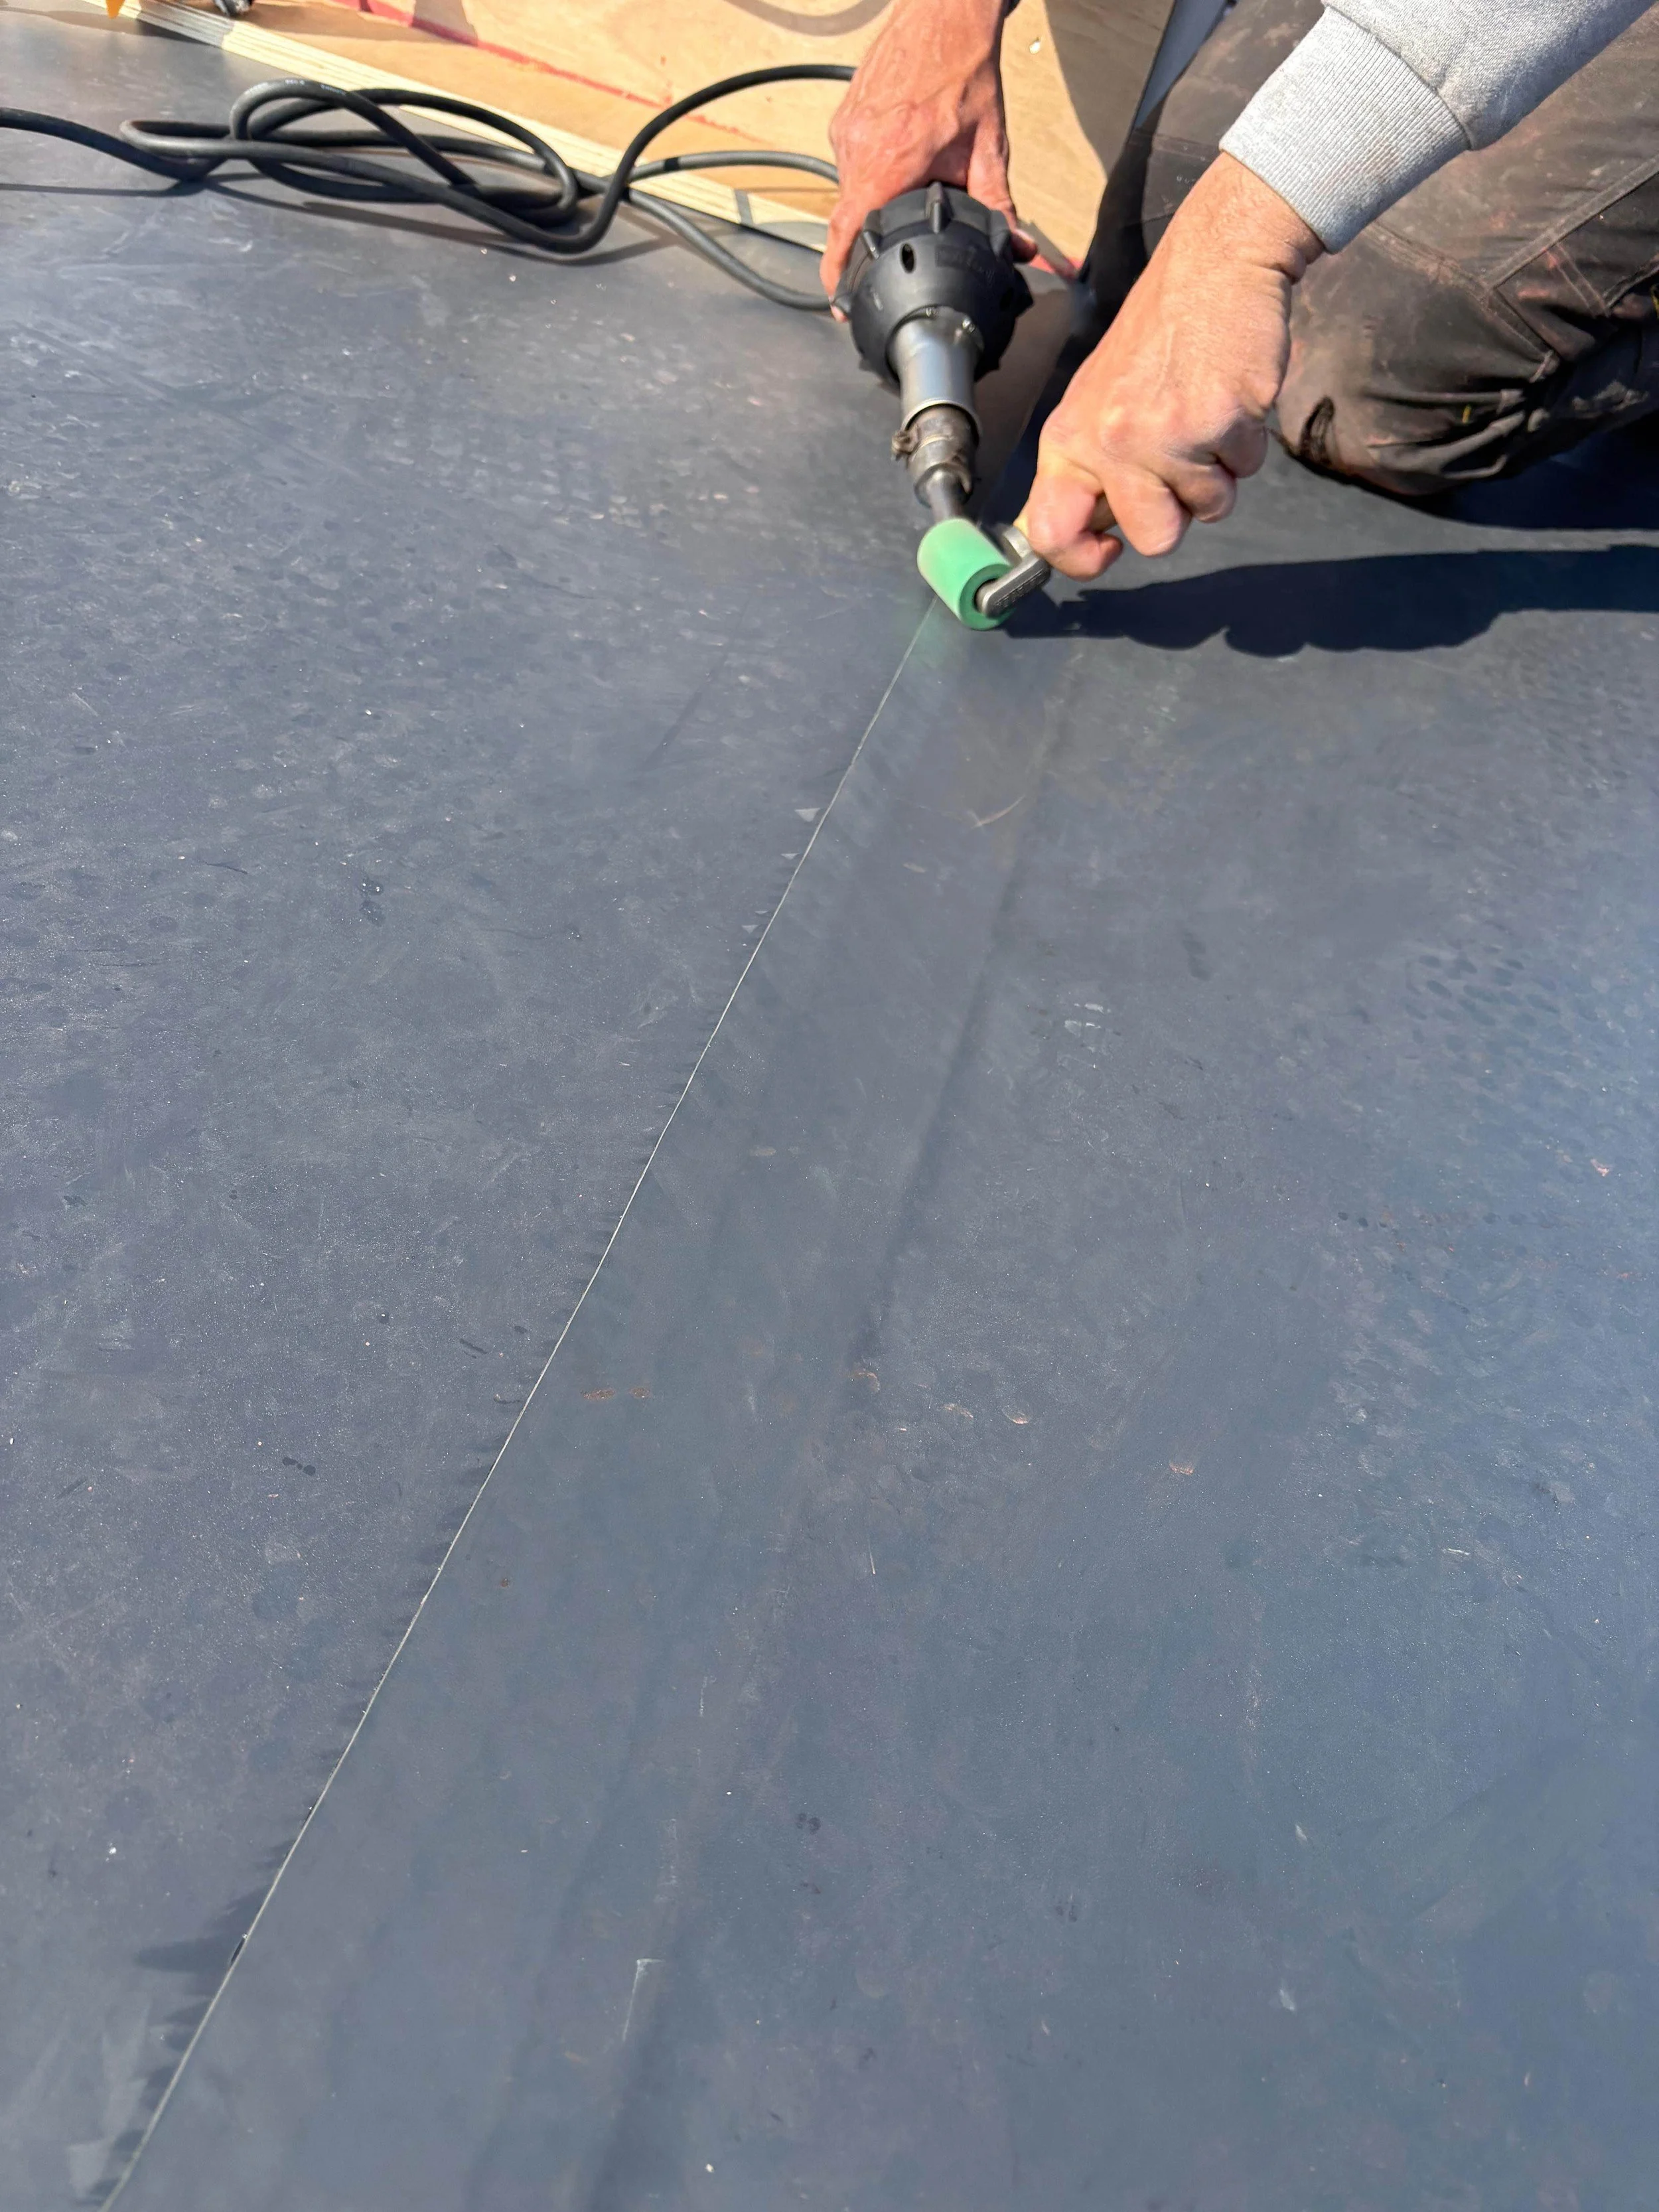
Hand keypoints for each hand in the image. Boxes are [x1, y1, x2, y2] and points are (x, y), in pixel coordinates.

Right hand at [820, 0, 1048, 303]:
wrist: (946, 12)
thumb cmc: (966, 71)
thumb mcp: (988, 148)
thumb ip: (999, 206)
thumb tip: (1018, 250)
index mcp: (888, 162)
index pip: (845, 233)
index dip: (837, 273)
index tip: (840, 301)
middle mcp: (857, 146)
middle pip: (851, 215)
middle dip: (873, 234)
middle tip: (897, 241)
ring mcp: (845, 129)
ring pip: (852, 187)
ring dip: (876, 198)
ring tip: (908, 183)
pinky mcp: (844, 116)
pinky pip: (851, 160)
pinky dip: (872, 170)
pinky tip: (900, 157)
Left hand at [1018, 154, 1322, 577]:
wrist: (1216, 264)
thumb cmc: (1162, 332)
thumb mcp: (1101, 396)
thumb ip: (1093, 464)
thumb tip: (1091, 531)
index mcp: (1070, 438)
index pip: (1051, 533)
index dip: (1081, 560)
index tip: (1108, 550)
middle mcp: (1110, 443)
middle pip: (1153, 539)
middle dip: (1179, 512)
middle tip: (1183, 460)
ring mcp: (1165, 436)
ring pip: (1208, 510)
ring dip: (1219, 474)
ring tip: (1208, 417)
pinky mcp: (1219, 423)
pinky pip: (1245, 471)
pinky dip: (1247, 444)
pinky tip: (1232, 398)